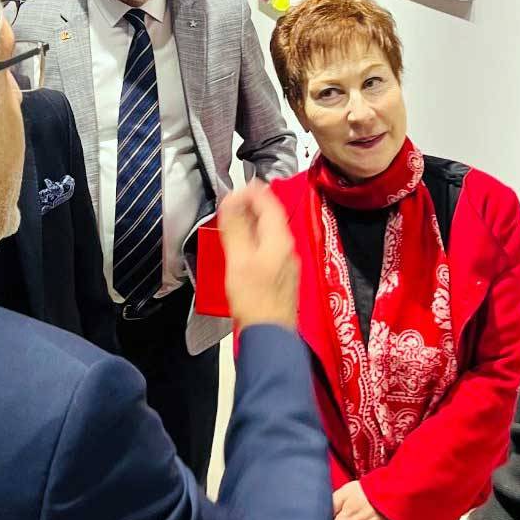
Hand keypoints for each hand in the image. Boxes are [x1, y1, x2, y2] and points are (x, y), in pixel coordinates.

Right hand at [218, 182, 298, 329]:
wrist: (269, 333)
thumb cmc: (255, 299)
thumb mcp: (239, 258)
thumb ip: (236, 227)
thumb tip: (232, 199)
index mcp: (279, 239)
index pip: (269, 202)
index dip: (252, 190)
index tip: (236, 187)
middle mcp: (287, 247)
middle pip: (271, 215)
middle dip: (252, 203)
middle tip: (233, 199)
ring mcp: (286, 262)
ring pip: (270, 231)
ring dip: (253, 220)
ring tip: (235, 218)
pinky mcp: (281, 275)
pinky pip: (269, 246)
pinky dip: (256, 237)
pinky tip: (244, 245)